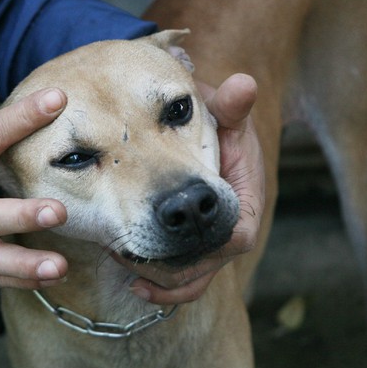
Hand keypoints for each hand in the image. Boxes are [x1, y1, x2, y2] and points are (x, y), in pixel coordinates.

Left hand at [127, 73, 264, 304]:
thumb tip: (243, 84)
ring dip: (159, 277)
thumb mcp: (225, 116)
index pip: (236, 237)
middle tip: (127, 249)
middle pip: (209, 265)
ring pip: (193, 277)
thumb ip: (231, 107)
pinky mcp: (193, 248)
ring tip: (121, 257)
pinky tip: (131, 279)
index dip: (206, 244)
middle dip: (172, 266)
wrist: (210, 134)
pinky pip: (181, 278)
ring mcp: (210, 242)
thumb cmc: (218, 125)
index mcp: (245, 200)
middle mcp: (228, 228)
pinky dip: (158, 283)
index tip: (168, 235)